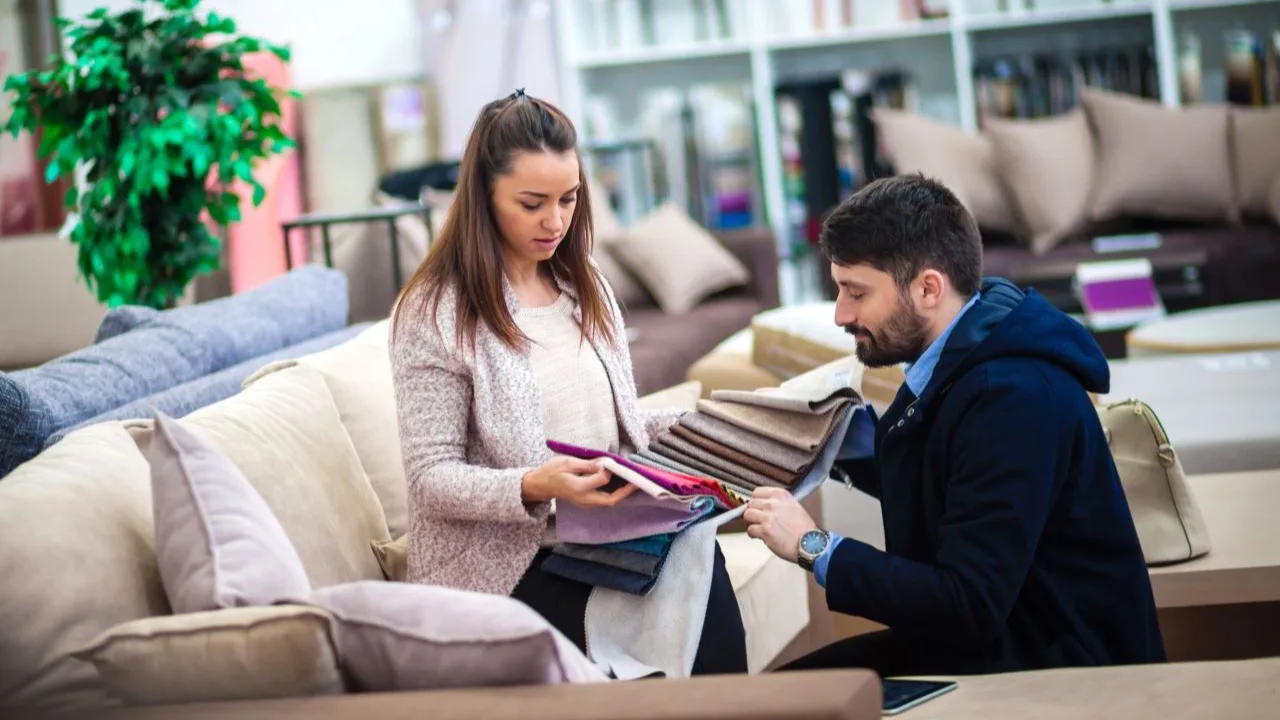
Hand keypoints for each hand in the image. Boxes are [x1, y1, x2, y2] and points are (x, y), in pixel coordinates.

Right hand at [521, 455, 635, 508]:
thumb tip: (604, 464)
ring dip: (622, 494)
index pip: (602, 480)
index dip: (610, 470)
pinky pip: (604, 501)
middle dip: (626, 491)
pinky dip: (614, 494)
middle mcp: (584, 499)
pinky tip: (620, 484)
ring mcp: (585, 503)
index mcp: (579, 487)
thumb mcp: (567, 462)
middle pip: (611, 500)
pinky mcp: (586, 503)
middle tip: (638, 480)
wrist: (540, 485)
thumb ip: (587, 465)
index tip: (613, 461)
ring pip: (609, 502)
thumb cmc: (552, 471)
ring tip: (632, 481)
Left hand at [742, 487, 816, 562]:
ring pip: (748, 515)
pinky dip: (753, 534)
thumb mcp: (793, 506)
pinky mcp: (765, 530)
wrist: (810, 543)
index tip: (757, 507)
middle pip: (751, 503)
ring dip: (750, 522)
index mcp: (781, 495)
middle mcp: (773, 504)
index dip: (755, 501)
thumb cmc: (804, 529)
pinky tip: (760, 536)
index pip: (757, 492)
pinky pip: (750, 530)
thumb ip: (778, 503)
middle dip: (752, 512)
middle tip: (756, 519)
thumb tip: (764, 505)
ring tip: (757, 527)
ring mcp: (768, 517)